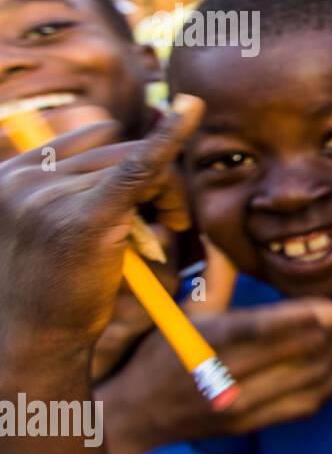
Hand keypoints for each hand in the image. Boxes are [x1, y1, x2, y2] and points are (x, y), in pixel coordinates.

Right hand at [0, 96, 201, 361]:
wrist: (35, 342)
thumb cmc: (52, 292)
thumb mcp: (54, 227)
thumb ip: (78, 188)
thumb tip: (138, 150)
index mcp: (7, 175)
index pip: (93, 139)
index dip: (130, 162)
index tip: (146, 198)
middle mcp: (21, 179)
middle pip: (119, 148)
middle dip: (156, 180)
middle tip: (172, 220)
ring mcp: (48, 195)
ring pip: (138, 163)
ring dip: (167, 193)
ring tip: (170, 227)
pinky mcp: (84, 216)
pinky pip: (139, 166)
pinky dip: (169, 136)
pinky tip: (191, 110)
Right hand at [100, 240, 331, 453]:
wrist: (137, 415)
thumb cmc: (162, 353)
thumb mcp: (183, 312)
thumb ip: (215, 276)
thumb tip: (220, 232)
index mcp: (207, 343)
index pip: (261, 330)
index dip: (302, 318)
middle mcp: (224, 378)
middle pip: (296, 355)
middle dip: (330, 332)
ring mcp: (240, 407)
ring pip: (308, 380)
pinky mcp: (251, 426)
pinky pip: (305, 406)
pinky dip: (331, 384)